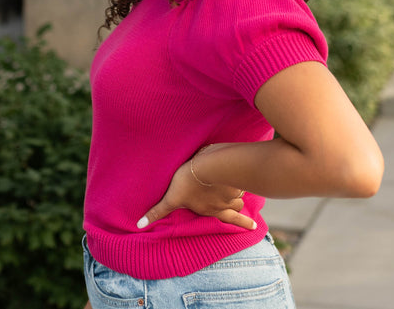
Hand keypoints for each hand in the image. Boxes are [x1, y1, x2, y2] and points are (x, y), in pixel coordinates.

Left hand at [136, 146, 256, 230]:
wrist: (212, 165)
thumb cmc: (189, 178)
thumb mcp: (171, 195)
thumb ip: (160, 209)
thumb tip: (139, 225)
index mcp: (210, 209)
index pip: (223, 221)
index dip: (237, 225)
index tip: (254, 227)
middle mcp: (224, 205)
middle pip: (236, 209)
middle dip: (240, 210)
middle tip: (250, 217)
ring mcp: (233, 193)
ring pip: (240, 197)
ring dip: (240, 195)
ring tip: (241, 192)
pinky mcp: (239, 180)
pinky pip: (244, 182)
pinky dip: (245, 180)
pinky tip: (244, 173)